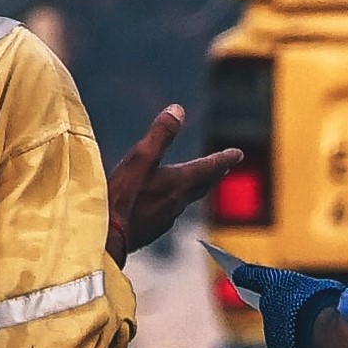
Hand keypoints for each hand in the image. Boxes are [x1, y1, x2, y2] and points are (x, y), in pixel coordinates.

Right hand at [106, 105, 250, 262]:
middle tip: (224, 167)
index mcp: (178, 183)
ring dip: (197, 188)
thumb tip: (178, 110)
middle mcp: (178, 201)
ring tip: (201, 182)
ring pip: (188, 199)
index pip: (208, 167)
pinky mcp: (154, 228)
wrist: (108, 237)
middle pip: (202, 185)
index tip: (238, 153)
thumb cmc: (123, 197)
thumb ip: (160, 135)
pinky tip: (168, 203)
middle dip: (214, 173)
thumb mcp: (140, 158)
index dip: (224, 158)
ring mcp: (167, 217)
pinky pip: (172, 211)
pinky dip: (176, 201)